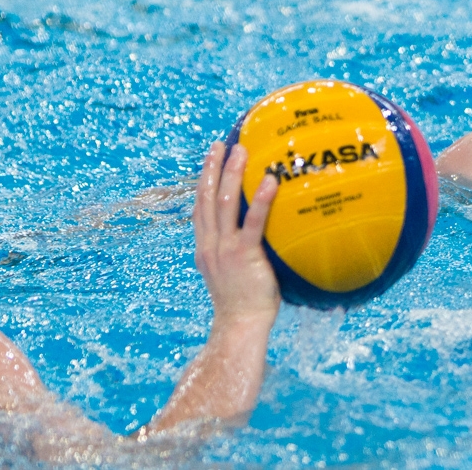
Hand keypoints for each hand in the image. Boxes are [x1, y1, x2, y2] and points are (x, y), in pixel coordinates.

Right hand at [192, 142, 280, 325]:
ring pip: (224, 203)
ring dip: (232, 174)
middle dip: (213, 169)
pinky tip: (270, 181)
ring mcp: (224, 249)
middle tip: (221, 144)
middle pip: (207, 198)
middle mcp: (210, 245)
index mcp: (205, 249)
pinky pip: (253, 223)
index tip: (210, 159)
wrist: (239, 327)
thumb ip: (238, 254)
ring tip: (243, 151)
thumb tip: (258, 237)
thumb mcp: (232, 274)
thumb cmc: (243, 304)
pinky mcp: (243, 256)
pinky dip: (261, 200)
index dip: (203, 182)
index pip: (200, 208)